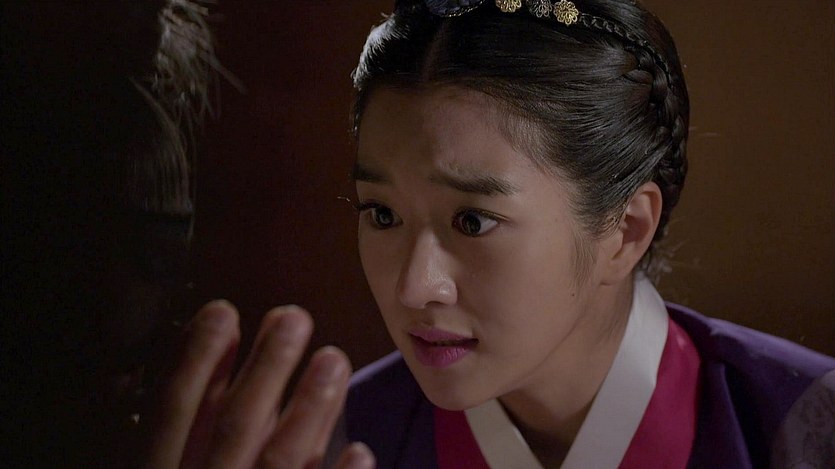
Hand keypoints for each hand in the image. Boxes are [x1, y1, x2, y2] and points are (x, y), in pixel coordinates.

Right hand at [145, 300, 374, 467]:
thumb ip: (181, 444)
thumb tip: (211, 380)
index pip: (172, 415)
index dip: (195, 361)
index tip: (223, 312)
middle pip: (234, 428)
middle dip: (264, 369)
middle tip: (292, 317)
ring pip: (277, 463)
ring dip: (308, 409)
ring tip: (333, 358)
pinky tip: (363, 452)